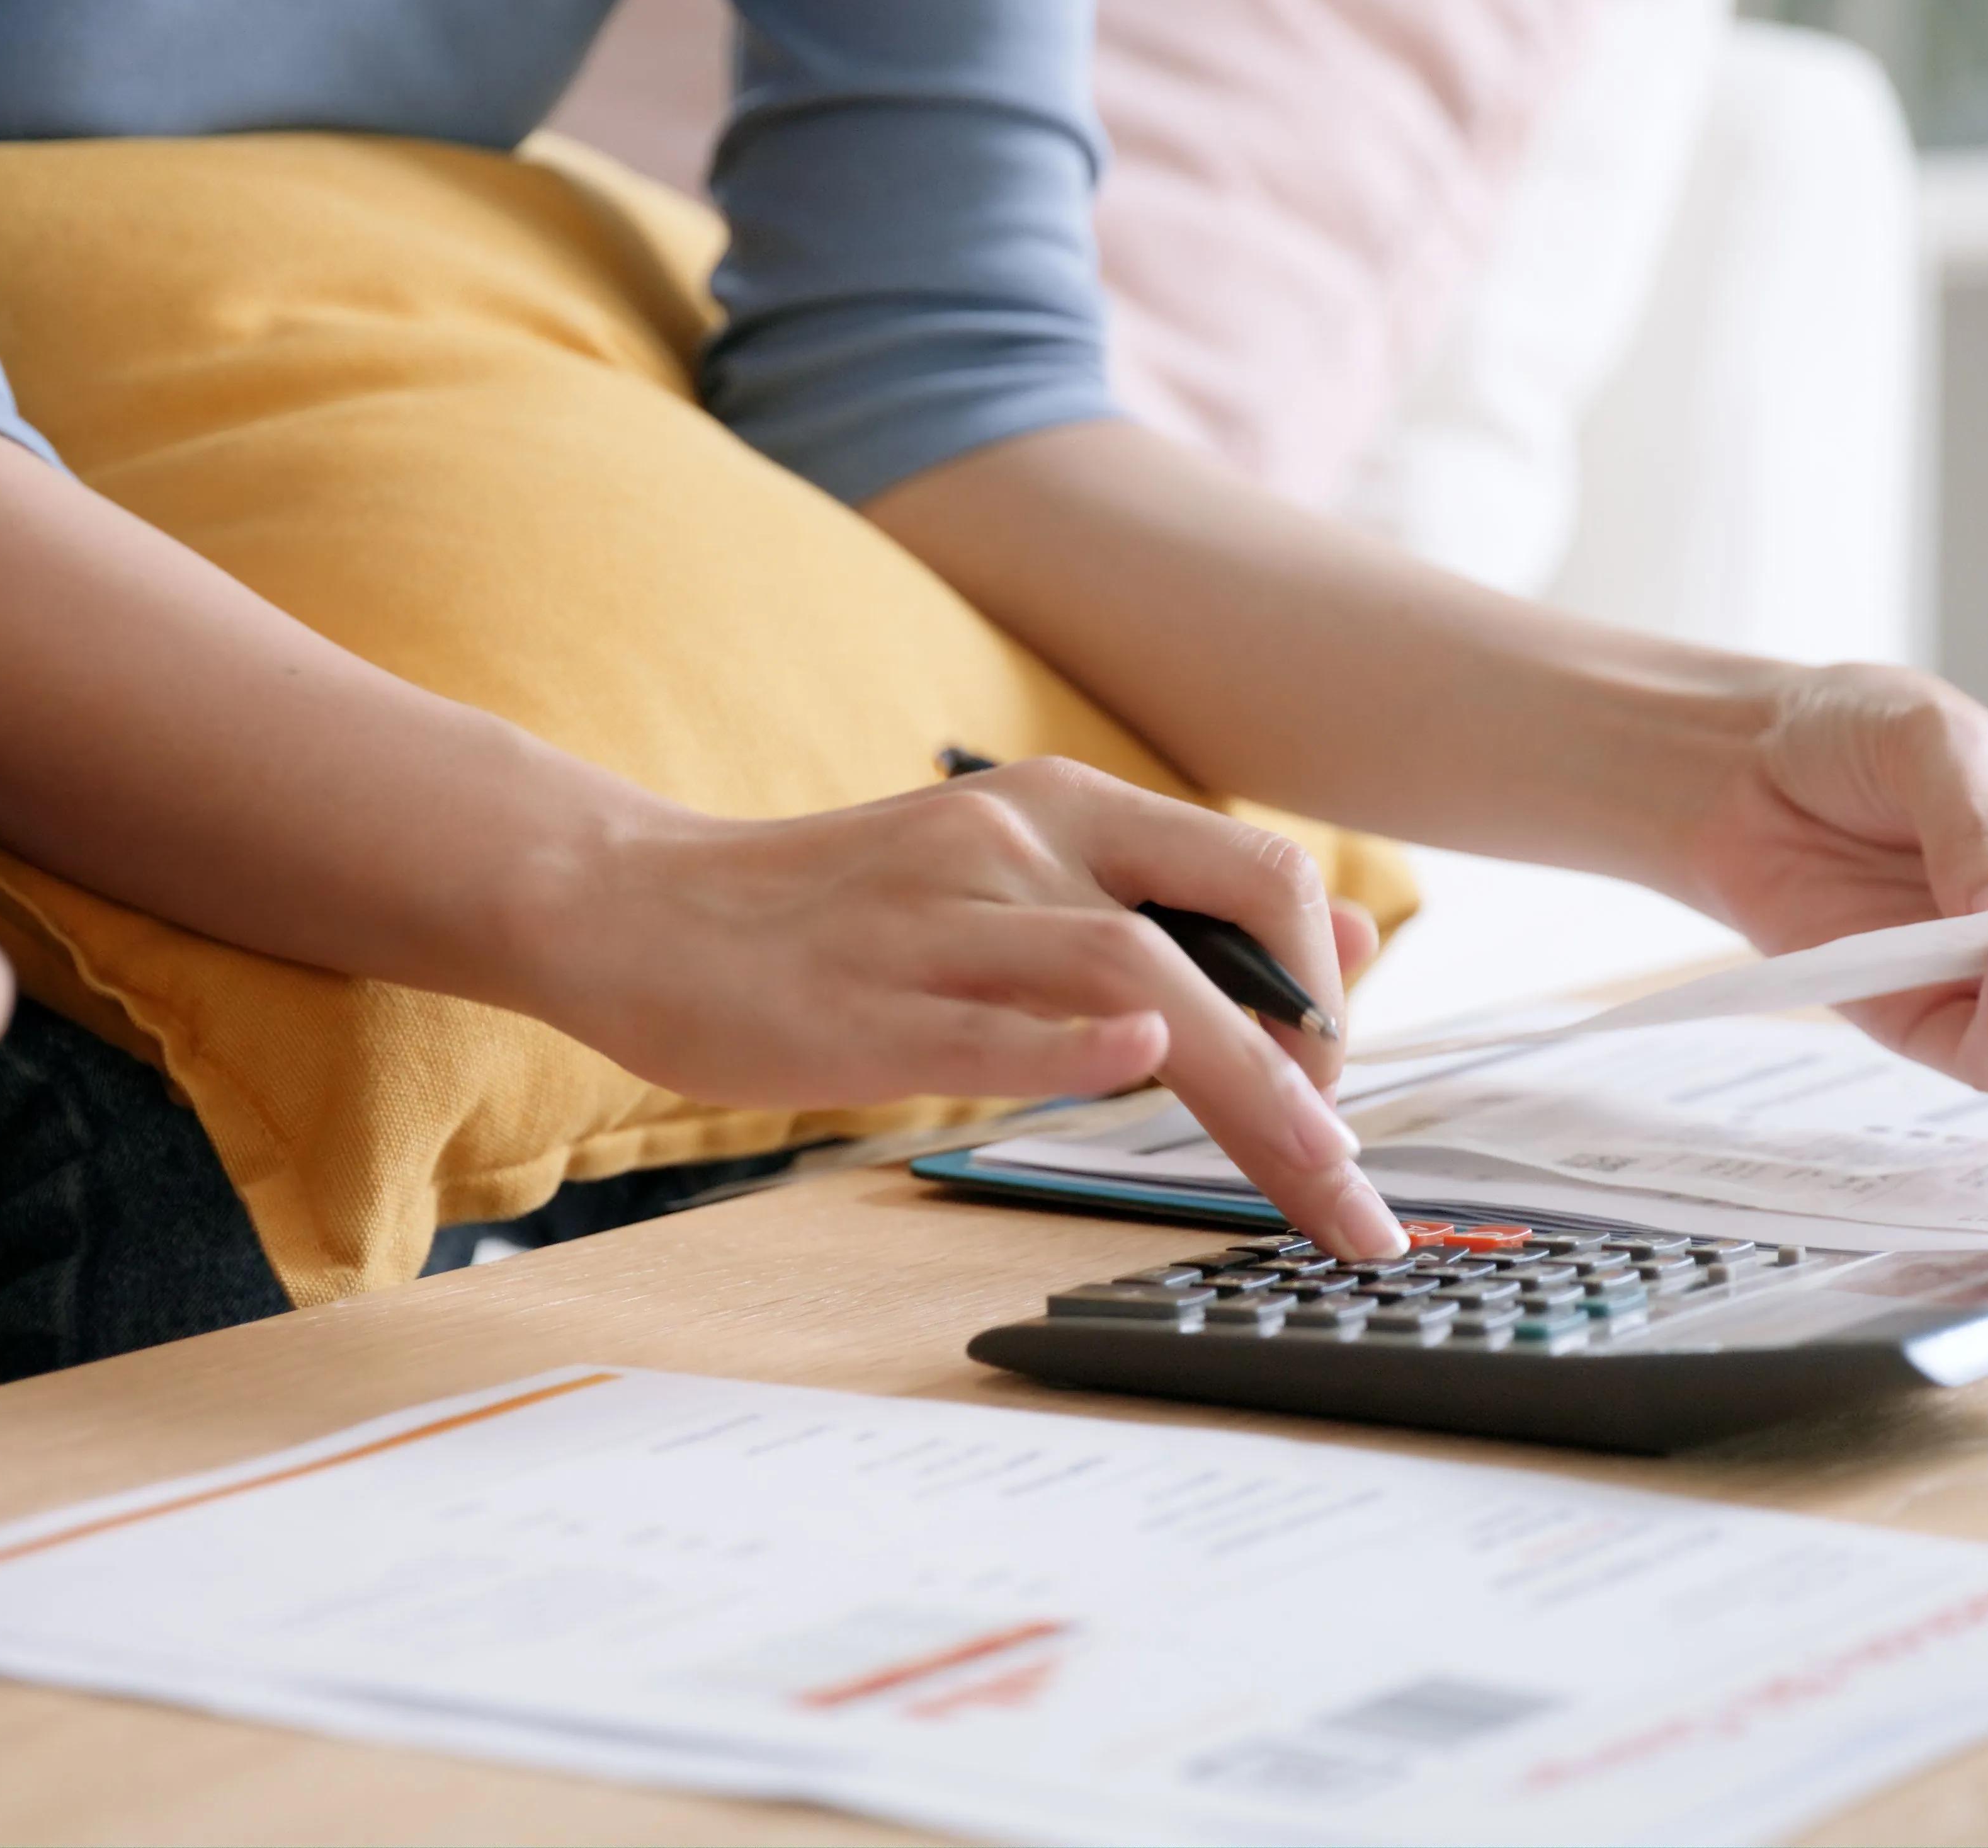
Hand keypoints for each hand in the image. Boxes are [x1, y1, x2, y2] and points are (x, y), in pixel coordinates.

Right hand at [522, 756, 1403, 1258]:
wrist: (634, 906)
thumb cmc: (830, 918)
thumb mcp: (1012, 878)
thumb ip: (1167, 906)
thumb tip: (1353, 944)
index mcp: (1062, 807)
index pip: (1256, 875)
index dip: (1332, 984)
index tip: (1344, 1097)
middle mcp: (1015, 841)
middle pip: (1224, 923)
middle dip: (1320, 1059)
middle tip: (1350, 1180)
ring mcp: (938, 919)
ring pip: (1133, 972)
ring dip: (1249, 1082)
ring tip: (1312, 1177)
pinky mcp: (863, 1002)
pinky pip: (987, 1020)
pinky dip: (1074, 1042)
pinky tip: (1139, 1062)